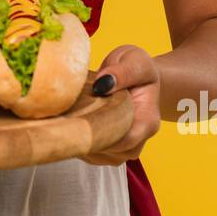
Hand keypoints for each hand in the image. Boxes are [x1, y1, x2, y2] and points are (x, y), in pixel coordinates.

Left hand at [80, 44, 160, 166]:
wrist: (134, 73)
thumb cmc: (137, 66)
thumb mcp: (134, 60)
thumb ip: (122, 71)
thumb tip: (102, 84)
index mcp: (148, 120)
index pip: (126, 140)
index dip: (103, 134)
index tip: (81, 117)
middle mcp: (139, 138)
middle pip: (112, 152)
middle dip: (88, 138)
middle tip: (68, 118)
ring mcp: (125, 145)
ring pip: (100, 155)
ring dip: (82, 141)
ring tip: (70, 119)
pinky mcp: (111, 146)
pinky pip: (93, 153)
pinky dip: (80, 142)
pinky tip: (72, 125)